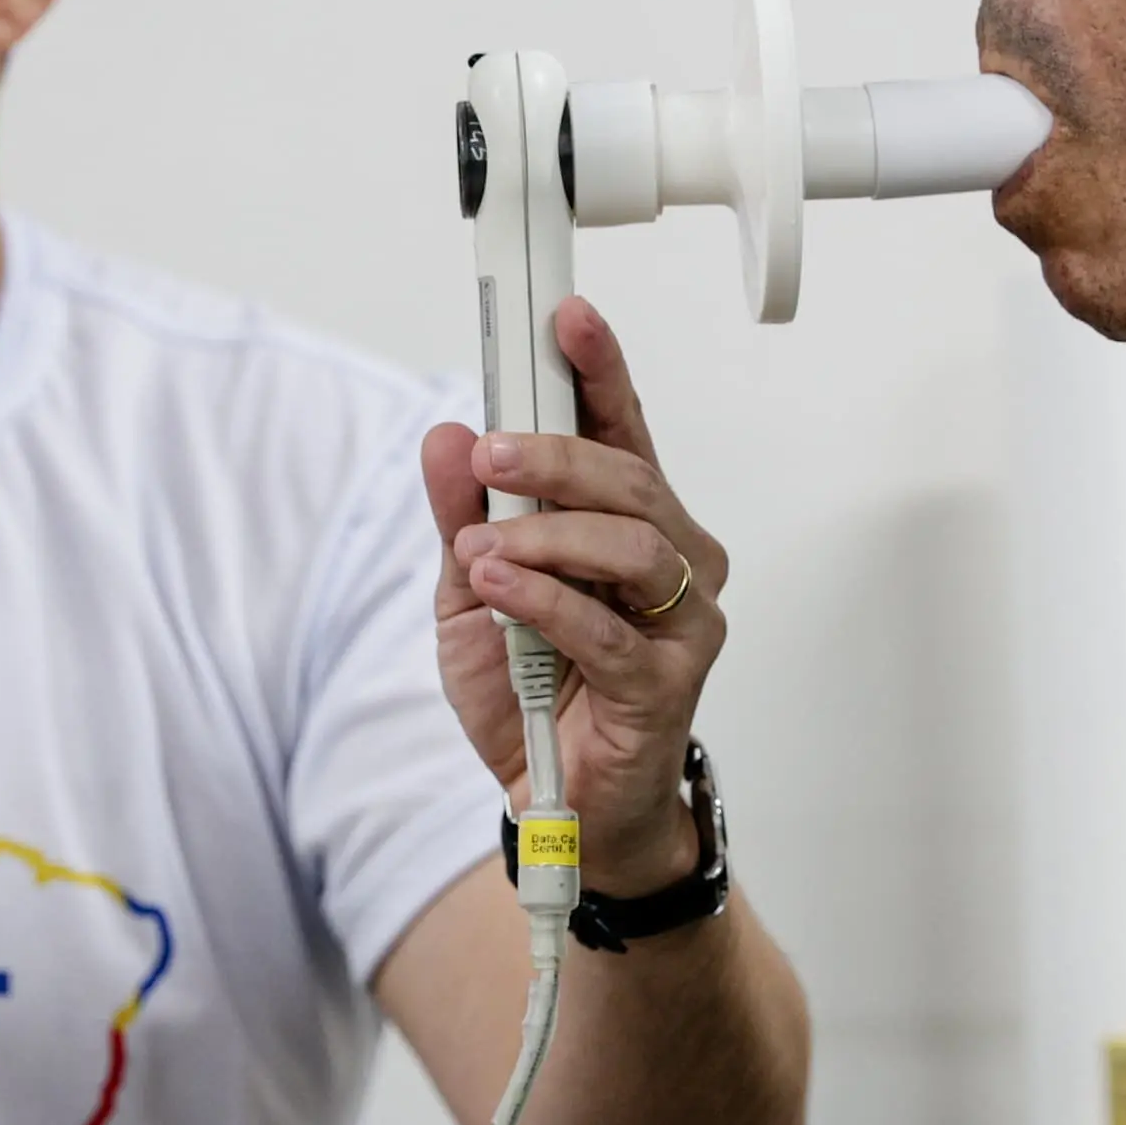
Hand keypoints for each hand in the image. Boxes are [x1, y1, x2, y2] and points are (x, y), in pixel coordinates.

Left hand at [419, 297, 728, 899]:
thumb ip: (462, 514)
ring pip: (631, 541)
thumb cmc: (531, 694)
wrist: (556, 807)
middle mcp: (673, 560)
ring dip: (545, 533)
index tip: (567, 316)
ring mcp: (681, 621)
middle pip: (628, 477)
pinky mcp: (668, 682)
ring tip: (482, 547)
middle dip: (554, 452)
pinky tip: (499, 589)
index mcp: (628, 525)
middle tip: (489, 450)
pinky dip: (545, 599)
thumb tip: (444, 435)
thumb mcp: (470, 593)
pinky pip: (610, 624)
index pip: (622, 430)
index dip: (600, 370)